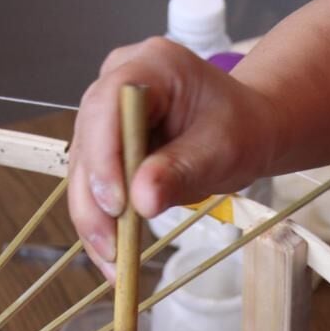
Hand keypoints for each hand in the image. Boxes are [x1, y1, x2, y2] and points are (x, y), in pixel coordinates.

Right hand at [67, 38, 277, 277]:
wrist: (246, 129)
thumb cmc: (241, 128)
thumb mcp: (222, 149)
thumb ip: (182, 170)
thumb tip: (142, 201)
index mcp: (152, 65)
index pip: (108, 105)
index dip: (104, 156)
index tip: (117, 204)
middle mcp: (118, 83)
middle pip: (87, 142)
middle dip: (95, 200)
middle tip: (112, 248)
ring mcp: (106, 114)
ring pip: (83, 171)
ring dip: (94, 220)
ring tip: (114, 264)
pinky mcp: (104, 145)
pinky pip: (93, 185)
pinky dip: (102, 223)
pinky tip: (113, 257)